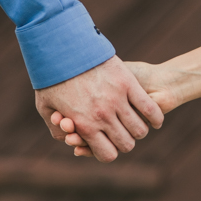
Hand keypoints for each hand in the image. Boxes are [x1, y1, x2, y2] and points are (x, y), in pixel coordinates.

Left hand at [53, 60, 180, 156]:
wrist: (63, 45)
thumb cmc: (52, 76)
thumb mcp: (45, 106)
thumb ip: (56, 128)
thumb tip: (68, 142)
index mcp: (84, 124)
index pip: (108, 154)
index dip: (109, 152)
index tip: (108, 145)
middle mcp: (102, 116)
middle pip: (126, 144)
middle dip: (125, 142)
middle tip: (122, 133)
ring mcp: (117, 99)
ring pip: (139, 129)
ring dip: (139, 130)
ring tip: (135, 124)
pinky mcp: (128, 83)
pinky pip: (150, 109)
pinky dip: (155, 118)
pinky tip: (154, 120)